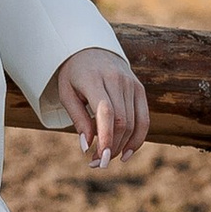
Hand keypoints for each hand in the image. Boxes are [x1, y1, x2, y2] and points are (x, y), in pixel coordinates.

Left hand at [50, 48, 149, 169]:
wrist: (91, 47)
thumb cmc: (74, 74)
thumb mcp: (67, 93)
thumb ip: (77, 119)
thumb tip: (86, 147)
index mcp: (94, 78)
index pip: (106, 112)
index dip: (106, 138)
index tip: (100, 160)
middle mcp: (117, 79)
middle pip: (122, 121)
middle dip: (111, 147)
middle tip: (96, 164)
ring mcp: (131, 83)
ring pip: (133, 123)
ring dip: (121, 146)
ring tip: (106, 159)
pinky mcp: (139, 89)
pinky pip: (144, 119)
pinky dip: (137, 139)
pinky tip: (126, 153)